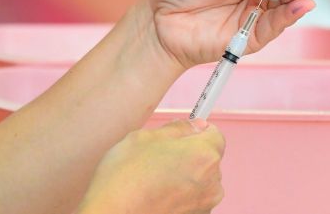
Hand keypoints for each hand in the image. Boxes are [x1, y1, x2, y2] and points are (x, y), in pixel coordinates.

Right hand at [78, 120, 225, 213]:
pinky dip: (180, 193)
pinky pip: (193, 197)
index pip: (215, 134)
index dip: (197, 131)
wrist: (114, 213)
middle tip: (159, 155)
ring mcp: (205, 203)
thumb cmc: (125, 177)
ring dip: (185, 175)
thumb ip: (176, 129)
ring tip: (155, 177)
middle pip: (207, 158)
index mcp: (203, 155)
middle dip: (188, 154)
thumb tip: (193, 125)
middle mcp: (212, 181)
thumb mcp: (145, 137)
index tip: (183, 132)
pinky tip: (157, 193)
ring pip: (200, 179)